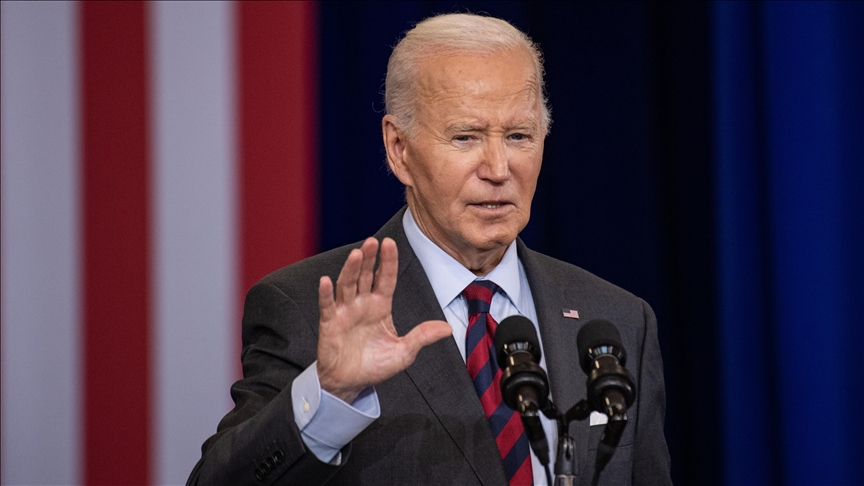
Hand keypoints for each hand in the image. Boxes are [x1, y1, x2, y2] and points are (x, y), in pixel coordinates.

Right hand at [316, 237, 451, 402]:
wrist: (351, 384)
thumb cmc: (375, 366)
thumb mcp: (404, 352)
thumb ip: (422, 337)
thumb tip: (447, 328)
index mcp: (380, 306)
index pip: (386, 278)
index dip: (388, 262)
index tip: (390, 243)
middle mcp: (362, 304)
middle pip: (366, 276)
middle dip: (369, 259)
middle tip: (373, 241)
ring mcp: (345, 312)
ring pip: (347, 285)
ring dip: (351, 270)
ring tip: (356, 254)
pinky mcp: (330, 324)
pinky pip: (328, 306)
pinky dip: (326, 294)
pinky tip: (326, 281)